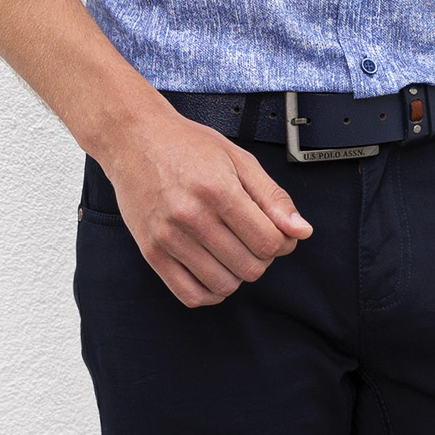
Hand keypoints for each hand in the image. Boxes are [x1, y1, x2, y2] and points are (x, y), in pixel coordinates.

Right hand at [100, 110, 313, 306]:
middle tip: (252, 239)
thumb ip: (273, 197)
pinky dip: (210, 293)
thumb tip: (300, 231)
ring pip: (224, 285)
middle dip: (262, 258)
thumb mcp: (239, 159)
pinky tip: (214, 272)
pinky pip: (190, 295)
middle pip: (250, 267)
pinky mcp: (151, 253)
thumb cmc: (186, 145)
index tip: (276, 233)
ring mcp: (168, 238)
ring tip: (232, 251)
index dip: (282, 242)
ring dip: (237, 274)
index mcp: (218, 190)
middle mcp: (191, 217)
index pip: (268, 242)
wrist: (134, 139)